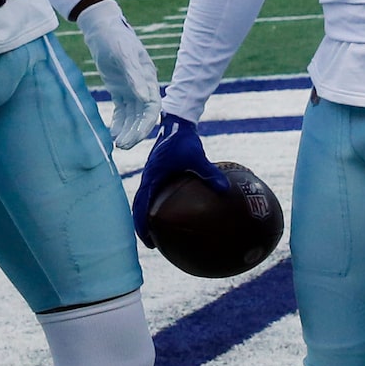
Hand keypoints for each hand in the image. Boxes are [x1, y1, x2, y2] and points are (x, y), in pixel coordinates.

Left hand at [76, 0, 161, 147]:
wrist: (102, 29)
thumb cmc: (115, 39)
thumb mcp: (123, 55)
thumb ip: (134, 77)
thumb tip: (145, 98)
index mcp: (148, 79)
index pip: (152, 107)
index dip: (145, 124)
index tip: (135, 137)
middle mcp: (142, 86)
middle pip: (142, 115)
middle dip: (135, 132)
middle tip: (122, 147)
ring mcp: (130, 88)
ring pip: (132, 115)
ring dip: (126, 130)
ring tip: (116, 145)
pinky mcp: (119, 89)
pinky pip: (121, 110)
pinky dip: (117, 123)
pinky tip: (111, 134)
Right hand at [131, 112, 226, 241]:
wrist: (177, 122)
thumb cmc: (184, 139)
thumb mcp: (197, 156)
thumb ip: (209, 173)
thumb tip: (225, 190)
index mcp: (152, 177)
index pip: (141, 205)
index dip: (142, 224)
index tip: (148, 241)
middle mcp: (148, 178)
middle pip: (139, 207)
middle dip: (142, 225)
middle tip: (152, 243)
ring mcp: (152, 175)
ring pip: (145, 200)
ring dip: (147, 216)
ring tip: (158, 232)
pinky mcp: (158, 173)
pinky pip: (154, 193)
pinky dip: (156, 205)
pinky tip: (173, 212)